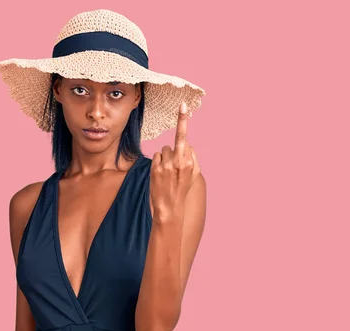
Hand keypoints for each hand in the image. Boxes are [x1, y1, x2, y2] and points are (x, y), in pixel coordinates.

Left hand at [149, 101, 200, 218]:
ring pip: (165, 149)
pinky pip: (157, 155)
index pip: (186, 137)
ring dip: (166, 157)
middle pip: (177, 140)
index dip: (183, 120)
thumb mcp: (194, 175)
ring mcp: (165, 164)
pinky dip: (158, 162)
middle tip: (183, 105)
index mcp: (190, 162)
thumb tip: (188, 145)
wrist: (169, 208)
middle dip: (181, 123)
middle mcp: (178, 161)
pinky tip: (161, 173)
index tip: (182, 104)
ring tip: (168, 171)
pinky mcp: (155, 168)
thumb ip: (193, 158)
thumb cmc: (183, 189)